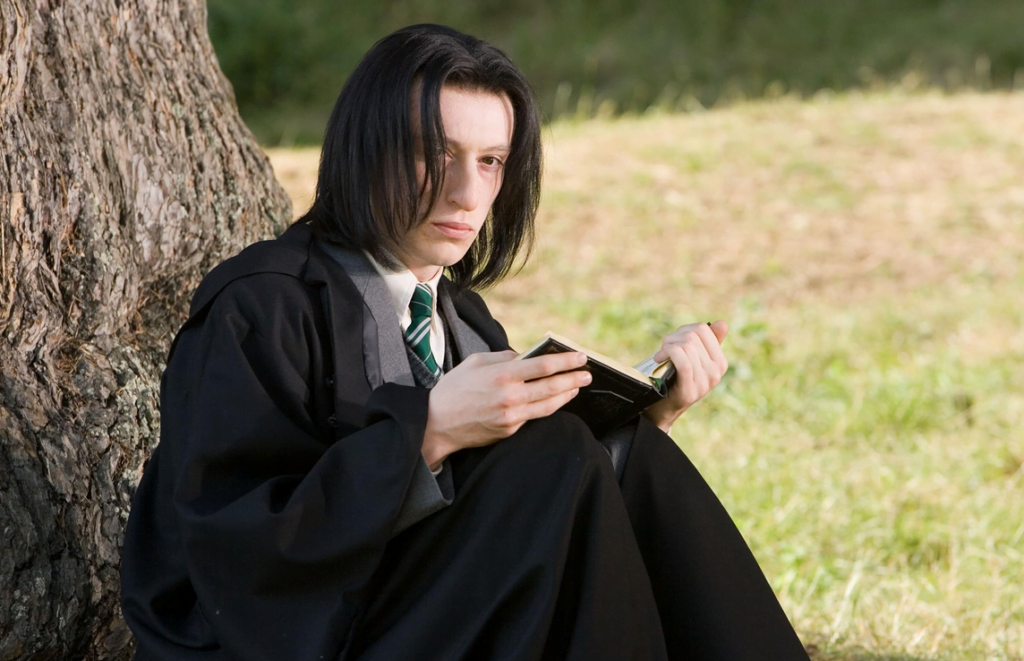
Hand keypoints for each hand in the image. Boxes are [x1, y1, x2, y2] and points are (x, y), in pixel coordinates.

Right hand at [422, 350, 591, 468]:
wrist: (437, 423)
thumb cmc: (454, 389)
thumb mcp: (475, 362)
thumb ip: (503, 357)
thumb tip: (526, 356)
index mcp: (502, 374)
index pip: (543, 366)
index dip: (566, 361)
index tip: (580, 356)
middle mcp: (510, 396)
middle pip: (552, 387)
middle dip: (574, 379)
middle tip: (588, 374)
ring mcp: (512, 416)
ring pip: (548, 405)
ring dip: (566, 395)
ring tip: (577, 387)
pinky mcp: (510, 429)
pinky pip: (533, 416)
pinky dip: (547, 407)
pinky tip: (555, 400)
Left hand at [642, 321, 728, 433]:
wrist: (662, 407)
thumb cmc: (674, 378)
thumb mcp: (691, 358)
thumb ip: (705, 341)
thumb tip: (722, 324)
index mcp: (720, 362)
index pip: (703, 329)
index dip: (683, 330)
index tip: (674, 341)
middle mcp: (716, 372)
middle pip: (692, 336)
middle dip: (672, 338)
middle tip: (664, 349)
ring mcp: (705, 383)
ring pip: (686, 347)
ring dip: (667, 346)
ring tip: (661, 355)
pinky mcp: (690, 391)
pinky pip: (683, 362)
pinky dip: (669, 354)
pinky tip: (659, 359)